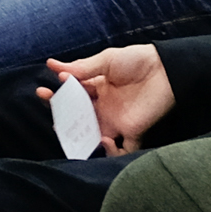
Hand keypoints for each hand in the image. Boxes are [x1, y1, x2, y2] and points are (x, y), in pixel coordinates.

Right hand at [45, 45, 173, 154]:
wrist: (165, 68)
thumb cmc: (136, 60)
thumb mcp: (106, 59)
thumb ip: (82, 68)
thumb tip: (52, 65)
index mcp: (95, 88)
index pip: (71, 96)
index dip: (57, 95)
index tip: (46, 90)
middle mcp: (103, 107)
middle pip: (78, 118)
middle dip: (62, 117)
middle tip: (53, 114)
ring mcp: (116, 121)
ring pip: (93, 136)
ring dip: (80, 138)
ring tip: (70, 132)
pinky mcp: (132, 131)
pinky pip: (121, 150)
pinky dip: (110, 152)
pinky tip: (103, 140)